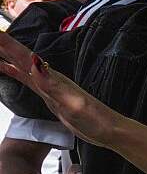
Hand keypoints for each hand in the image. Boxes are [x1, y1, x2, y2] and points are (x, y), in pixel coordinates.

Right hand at [0, 32, 122, 148]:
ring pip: (21, 66)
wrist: (108, 129)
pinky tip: (4, 68)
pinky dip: (13, 72)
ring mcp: (48, 86)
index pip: (25, 57)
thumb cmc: (95, 118)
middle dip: (3, 45)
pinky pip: (26, 79)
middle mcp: (49, 78)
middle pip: (20, 57)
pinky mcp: (49, 95)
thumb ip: (52, 84)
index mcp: (52, 78)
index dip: (8, 44)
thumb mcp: (72, 102)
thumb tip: (35, 63)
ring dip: (5, 55)